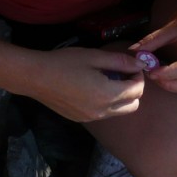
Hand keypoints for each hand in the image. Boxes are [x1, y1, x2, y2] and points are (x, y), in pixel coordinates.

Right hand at [26, 47, 147, 121]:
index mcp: (107, 94)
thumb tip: (141, 64)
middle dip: (133, 89)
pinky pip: (103, 113)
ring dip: (120, 97)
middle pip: (133, 105)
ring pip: (118, 111)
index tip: (130, 65)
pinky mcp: (81, 119)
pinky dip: (106, 103)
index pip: (137, 90)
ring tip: (105, 80)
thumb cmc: (64, 62)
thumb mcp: (94, 56)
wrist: (35, 77)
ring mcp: (91, 118)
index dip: (138, 76)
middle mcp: (102, 111)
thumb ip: (120, 61)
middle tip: (121, 74)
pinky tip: (91, 88)